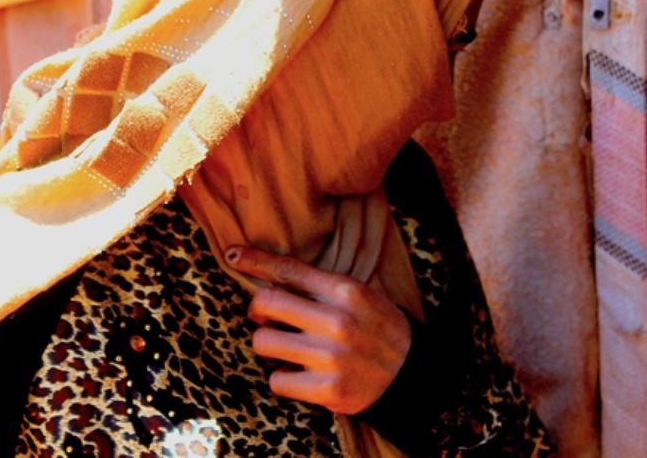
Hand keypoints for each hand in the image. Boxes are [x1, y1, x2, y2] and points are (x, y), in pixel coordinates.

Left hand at [225, 246, 411, 414]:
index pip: (288, 270)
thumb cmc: (379, 329)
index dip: (254, 261)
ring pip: (263, 342)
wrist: (414, 376)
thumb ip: (320, 286)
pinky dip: (282, 378)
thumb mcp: (359, 295)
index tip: (232, 256)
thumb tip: (270, 277)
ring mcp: (330, 357)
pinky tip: (299, 375)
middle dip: (258, 310)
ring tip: (285, 348)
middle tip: (266, 319)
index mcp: (345, 291)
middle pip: (266, 302)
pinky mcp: (327, 389)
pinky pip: (276, 380)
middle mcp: (336, 320)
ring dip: (267, 345)